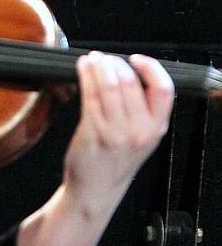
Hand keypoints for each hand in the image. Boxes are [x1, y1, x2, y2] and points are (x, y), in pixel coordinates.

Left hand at [67, 52, 171, 209]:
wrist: (96, 188)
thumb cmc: (115, 160)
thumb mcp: (141, 137)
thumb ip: (142, 110)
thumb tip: (131, 74)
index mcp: (156, 128)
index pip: (163, 89)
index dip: (151, 68)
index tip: (136, 59)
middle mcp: (139, 129)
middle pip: (131, 82)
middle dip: (115, 63)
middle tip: (105, 57)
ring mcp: (116, 131)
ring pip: (110, 86)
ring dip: (99, 67)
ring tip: (93, 59)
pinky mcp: (93, 130)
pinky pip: (90, 95)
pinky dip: (86, 77)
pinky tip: (83, 69)